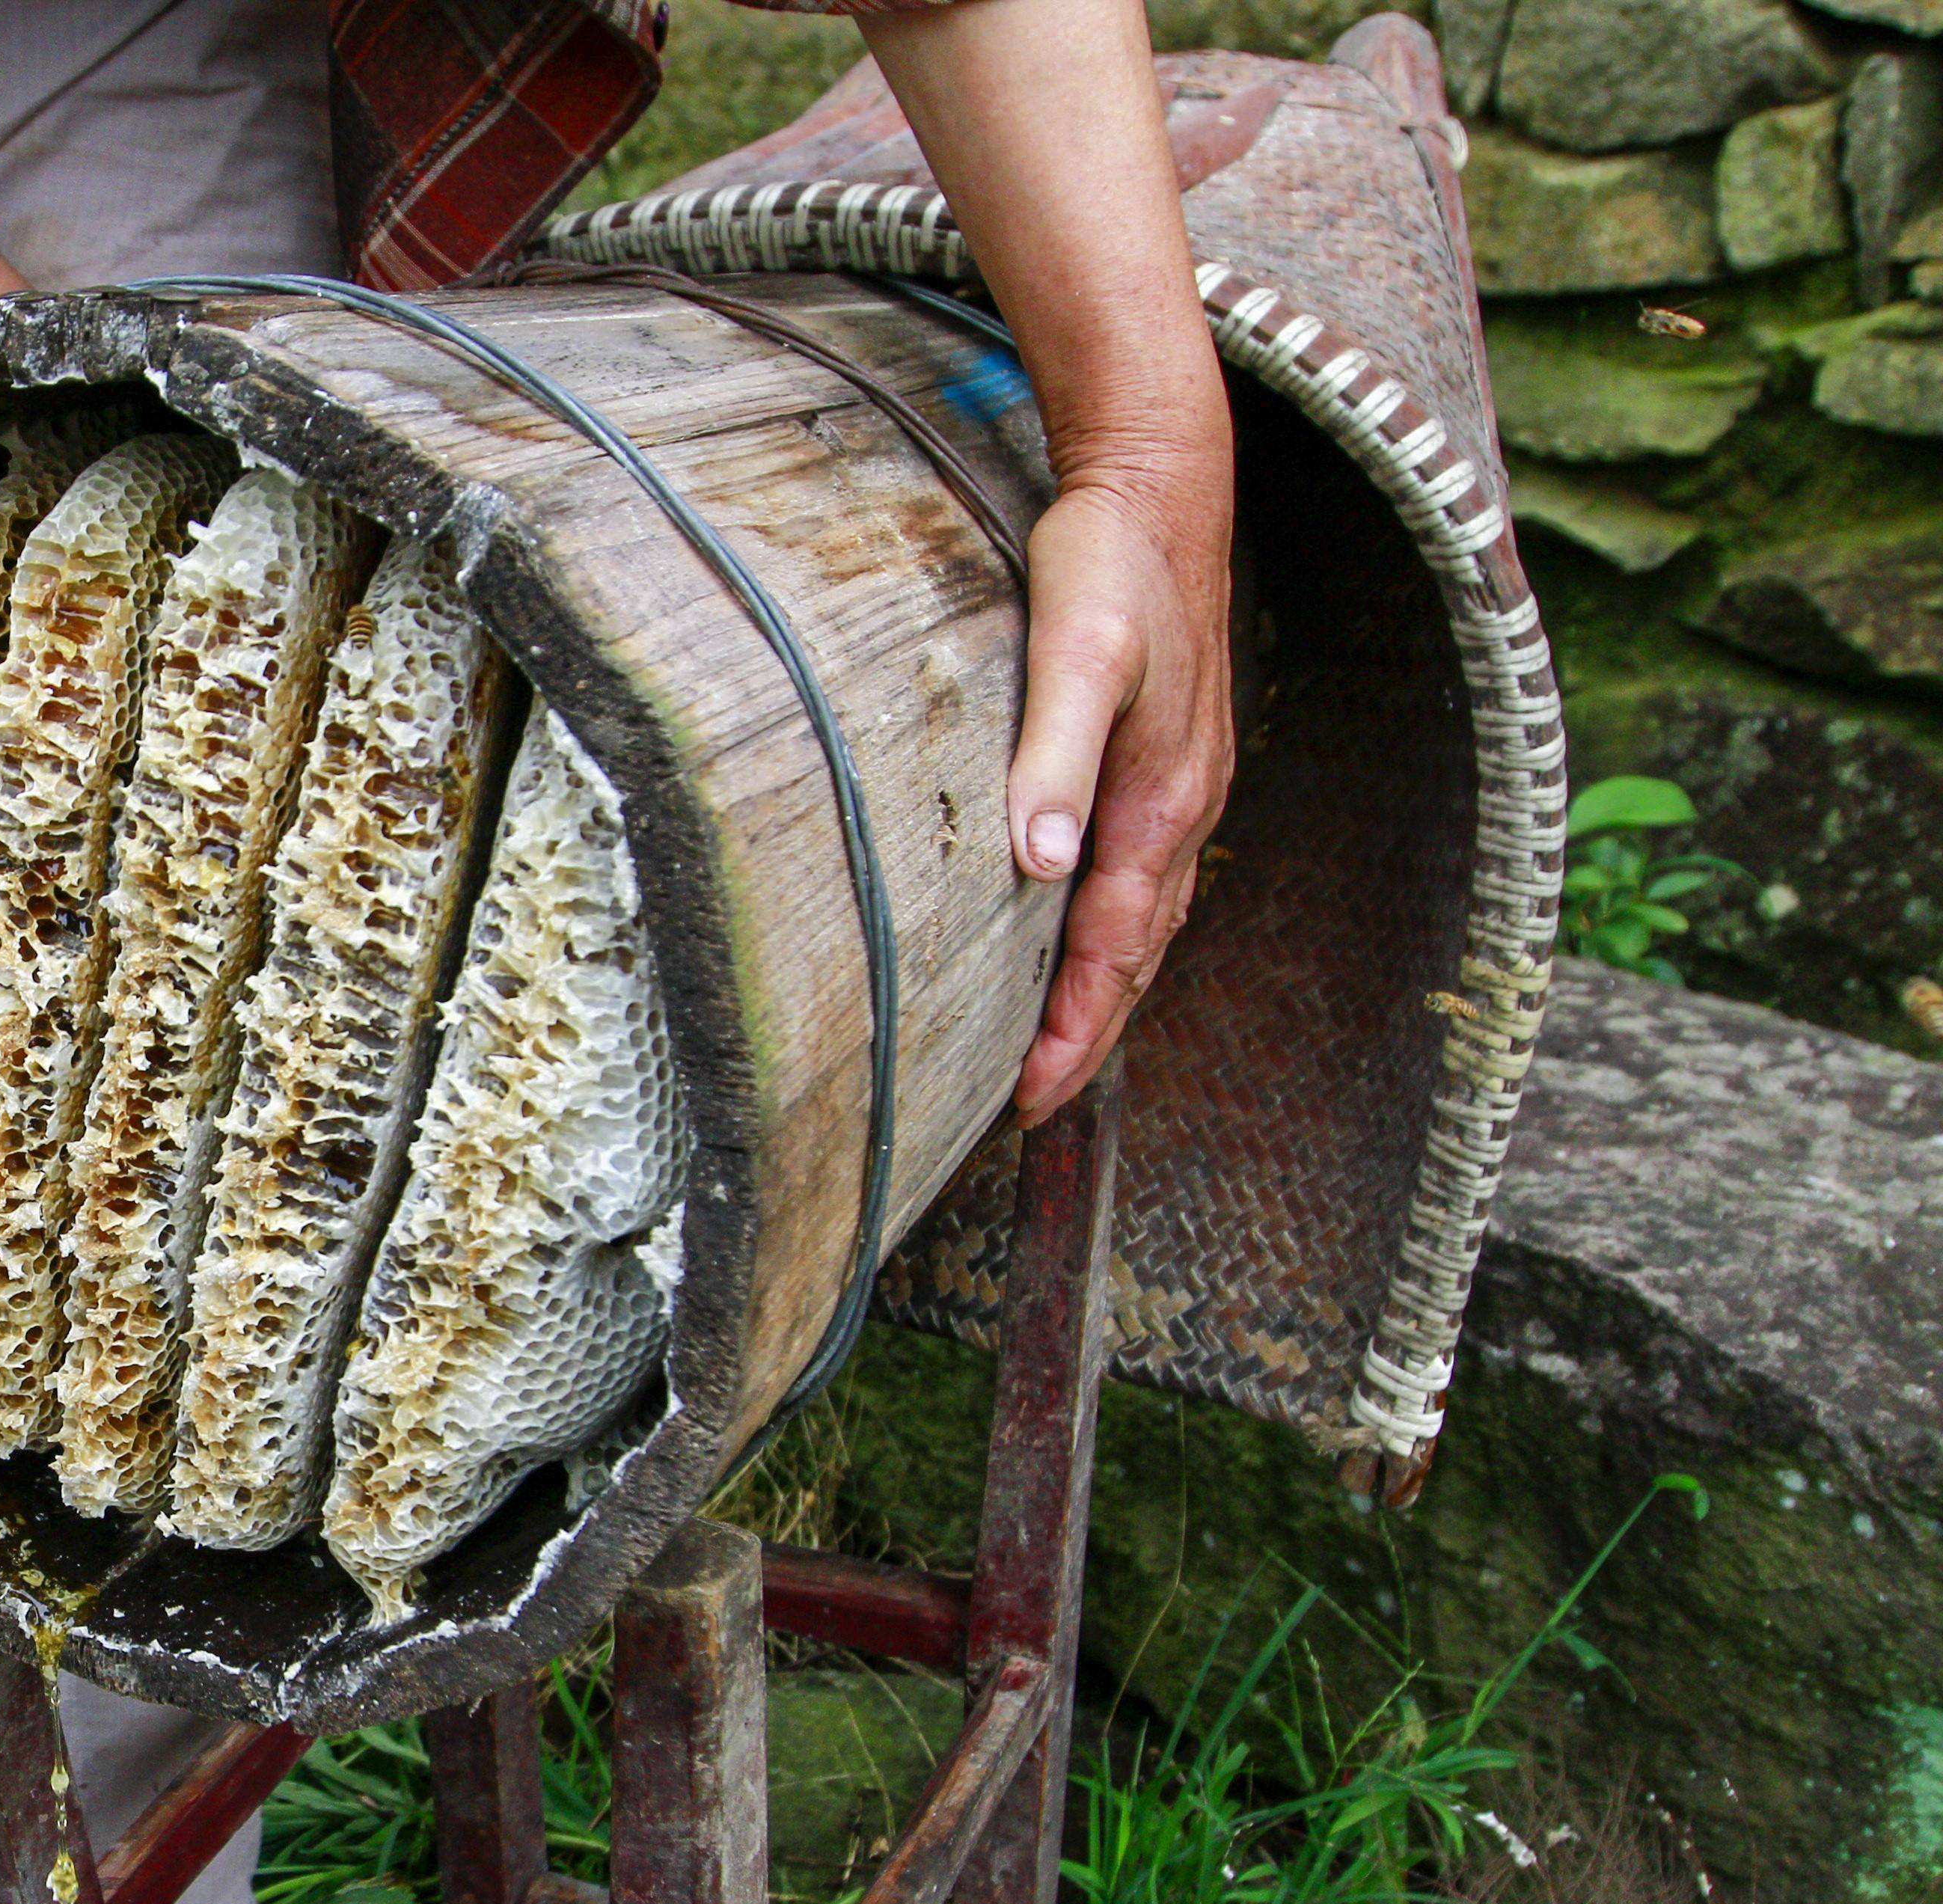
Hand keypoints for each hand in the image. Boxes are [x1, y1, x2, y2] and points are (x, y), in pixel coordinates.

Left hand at [1004, 461, 1233, 1120]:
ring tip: (1054, 1048)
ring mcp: (1181, 787)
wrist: (1162, 489)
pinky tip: (1080, 939)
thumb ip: (1055, 753)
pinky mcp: (1167, 762)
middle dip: (1089, 1033)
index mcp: (1160, 799)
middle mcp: (1182, 806)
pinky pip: (1143, 875)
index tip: (1030, 1097)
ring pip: (1143, 919)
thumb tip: (1043, 859)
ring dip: (1103, 989)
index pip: (1113, 946)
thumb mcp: (1077, 652)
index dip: (1074, 1028)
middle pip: (1136, 952)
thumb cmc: (1109, 565)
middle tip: (1031, 1105)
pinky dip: (1112, 931)